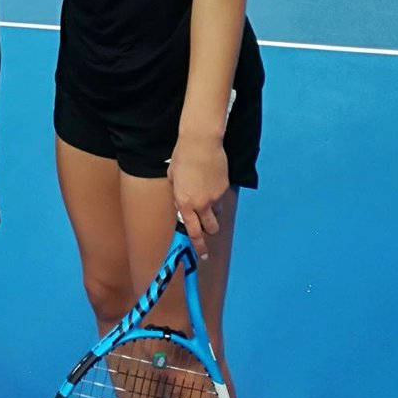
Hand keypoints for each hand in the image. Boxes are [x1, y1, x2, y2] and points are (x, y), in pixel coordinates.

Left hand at [167, 134, 228, 258]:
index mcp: (184, 202)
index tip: (202, 255)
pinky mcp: (225, 188)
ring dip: (213, 212)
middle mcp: (201, 203)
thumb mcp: (173, 178)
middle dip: (208, 230)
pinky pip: (221, 199)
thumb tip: (181, 206)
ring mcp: (215, 196)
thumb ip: (177, 196)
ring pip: (217, 214)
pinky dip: (217, 196)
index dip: (199, 246)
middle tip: (206, 225)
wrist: (200, 142)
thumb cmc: (182, 157)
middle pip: (210, 229)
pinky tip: (211, 181)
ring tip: (206, 195)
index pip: (193, 232)